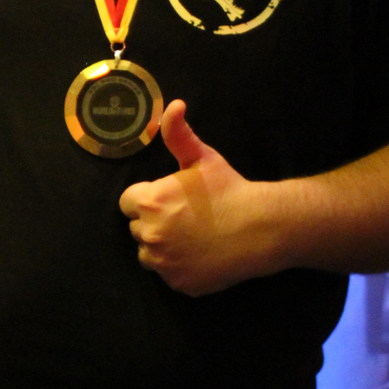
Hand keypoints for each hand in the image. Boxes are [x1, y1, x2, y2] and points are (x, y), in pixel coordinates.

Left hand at [119, 101, 266, 295]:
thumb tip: (173, 105)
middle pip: (137, 228)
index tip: (170, 199)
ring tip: (191, 237)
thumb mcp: (202, 158)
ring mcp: (163, 263)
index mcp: (149, 202)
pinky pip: (167, 274)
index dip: (148, 199)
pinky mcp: (178, 283)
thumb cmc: (229, 189)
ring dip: (161, 247)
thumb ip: (178, 133)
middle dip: (154, 222)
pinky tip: (200, 254)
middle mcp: (149, 235)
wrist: (260, 227)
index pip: (128, 203)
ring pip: (148, 254)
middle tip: (185, 217)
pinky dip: (178, 267)